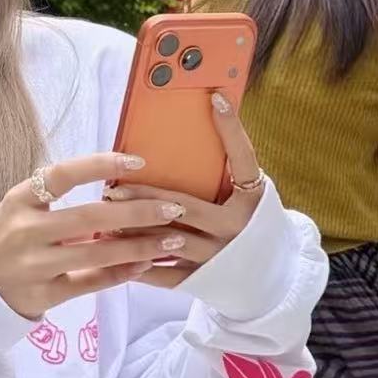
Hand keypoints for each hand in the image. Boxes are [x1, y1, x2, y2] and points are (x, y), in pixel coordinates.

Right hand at [0, 151, 176, 319]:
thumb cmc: (8, 236)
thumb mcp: (20, 207)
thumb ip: (57, 195)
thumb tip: (116, 182)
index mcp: (18, 201)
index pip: (62, 175)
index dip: (101, 165)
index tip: (138, 161)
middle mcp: (25, 231)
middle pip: (90, 217)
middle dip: (138, 212)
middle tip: (174, 208)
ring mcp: (35, 266)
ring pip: (97, 253)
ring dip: (140, 246)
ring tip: (173, 240)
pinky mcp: (44, 295)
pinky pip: (90, 282)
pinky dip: (121, 273)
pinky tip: (145, 264)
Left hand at [102, 92, 265, 288]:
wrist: (271, 278)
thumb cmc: (251, 226)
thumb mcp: (249, 198)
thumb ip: (227, 174)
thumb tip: (203, 122)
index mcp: (253, 201)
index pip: (244, 158)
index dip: (232, 128)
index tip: (215, 98)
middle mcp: (237, 228)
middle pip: (185, 207)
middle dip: (145, 198)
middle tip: (113, 189)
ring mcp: (218, 257)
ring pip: (167, 241)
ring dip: (133, 229)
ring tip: (106, 217)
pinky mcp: (202, 280)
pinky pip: (163, 273)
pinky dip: (135, 262)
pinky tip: (111, 250)